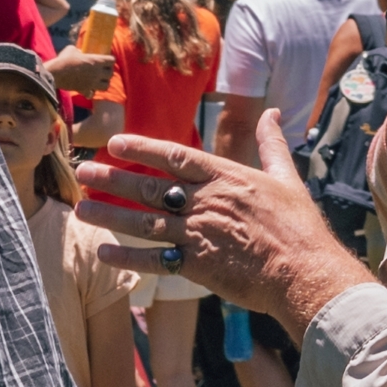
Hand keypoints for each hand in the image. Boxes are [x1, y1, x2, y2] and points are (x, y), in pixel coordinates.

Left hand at [79, 114, 372, 334]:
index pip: (174, 156)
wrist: (306, 274)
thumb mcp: (287, 177)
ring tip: (80, 210)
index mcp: (224, 177)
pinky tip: (103, 252)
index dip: (141, 148)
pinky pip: (155, 260)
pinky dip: (127, 258)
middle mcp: (204, 202)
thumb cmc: (300, 227)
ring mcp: (198, 234)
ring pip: (143, 222)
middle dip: (112, 179)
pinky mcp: (198, 266)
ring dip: (109, 215)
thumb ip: (272, 144)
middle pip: (148, 187)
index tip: (114, 143)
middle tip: (82, 173)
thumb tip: (272, 112)